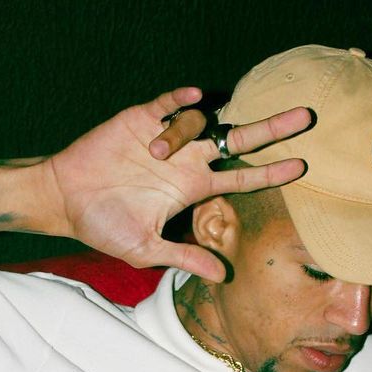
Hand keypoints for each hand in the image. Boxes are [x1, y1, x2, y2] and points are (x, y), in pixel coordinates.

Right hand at [42, 87, 310, 280]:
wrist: (66, 200)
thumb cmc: (105, 227)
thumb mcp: (147, 250)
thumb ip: (184, 257)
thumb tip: (222, 276)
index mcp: (191, 189)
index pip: (241, 178)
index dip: (271, 172)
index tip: (301, 167)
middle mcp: (186, 161)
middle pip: (238, 140)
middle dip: (271, 129)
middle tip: (305, 116)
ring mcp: (165, 138)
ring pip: (198, 123)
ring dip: (184, 132)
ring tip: (153, 153)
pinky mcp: (140, 119)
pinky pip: (168, 103)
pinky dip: (181, 98)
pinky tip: (192, 95)